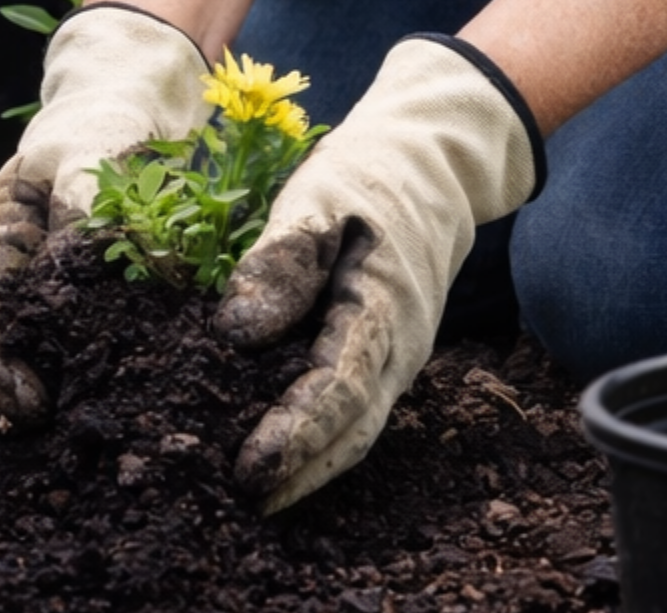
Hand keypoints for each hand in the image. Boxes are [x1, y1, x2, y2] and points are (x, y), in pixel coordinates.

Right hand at [0, 2, 210, 419]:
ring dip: (27, 380)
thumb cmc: (99, 129)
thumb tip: (80, 255)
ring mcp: (19, 275)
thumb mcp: (93, 150)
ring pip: (8, 341)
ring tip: (58, 418)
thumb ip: (84, 198)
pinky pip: (42, 337)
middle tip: (45, 419)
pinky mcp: (51, 292)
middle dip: (6, 381)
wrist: (117, 120)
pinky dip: (53, 366)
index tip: (27, 398)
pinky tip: (76, 393)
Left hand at [216, 36, 542, 511]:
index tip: (249, 471)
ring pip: (357, 426)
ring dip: (310, 464)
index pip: (337, 392)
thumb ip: (279, 265)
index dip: (294, 438)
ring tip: (255, 495)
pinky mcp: (387, 349)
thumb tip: (235, 331)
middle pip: (351, 430)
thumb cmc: (367, 174)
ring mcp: (400, 353)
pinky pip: (356, 406)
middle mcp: (400, 347)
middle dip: (299, 473)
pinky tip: (285, 449)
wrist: (430, 161)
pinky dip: (321, 436)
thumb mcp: (315, 201)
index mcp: (383, 310)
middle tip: (240, 504)